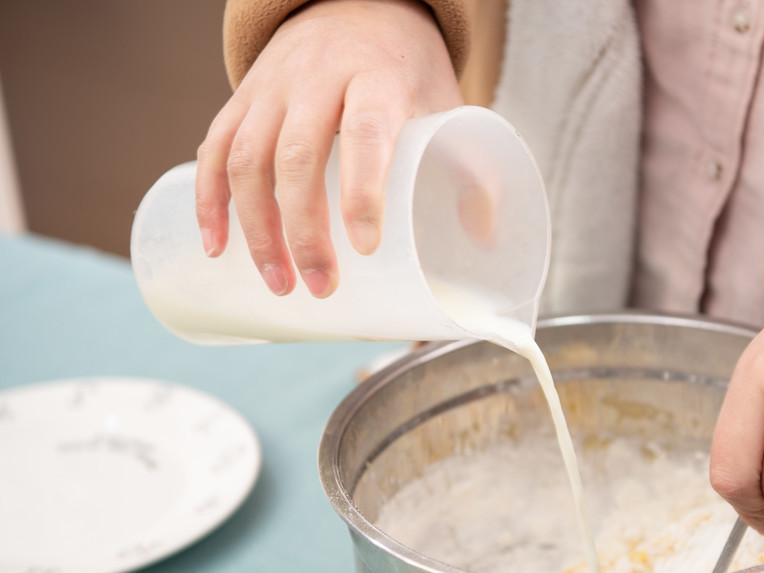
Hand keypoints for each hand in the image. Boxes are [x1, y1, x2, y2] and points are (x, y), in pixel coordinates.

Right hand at [195, 0, 462, 297]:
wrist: (358, 6)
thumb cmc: (407, 74)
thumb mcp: (445, 106)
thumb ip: (470, 168)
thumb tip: (485, 239)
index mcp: (376, 79)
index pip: (364, 133)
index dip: (363, 191)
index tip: (366, 247)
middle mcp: (317, 78)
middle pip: (296, 157)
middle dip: (303, 231)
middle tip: (320, 286)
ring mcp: (272, 87)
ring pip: (247, 159)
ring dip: (255, 229)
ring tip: (279, 283)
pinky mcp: (243, 98)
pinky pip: (214, 150)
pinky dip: (210, 201)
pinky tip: (215, 247)